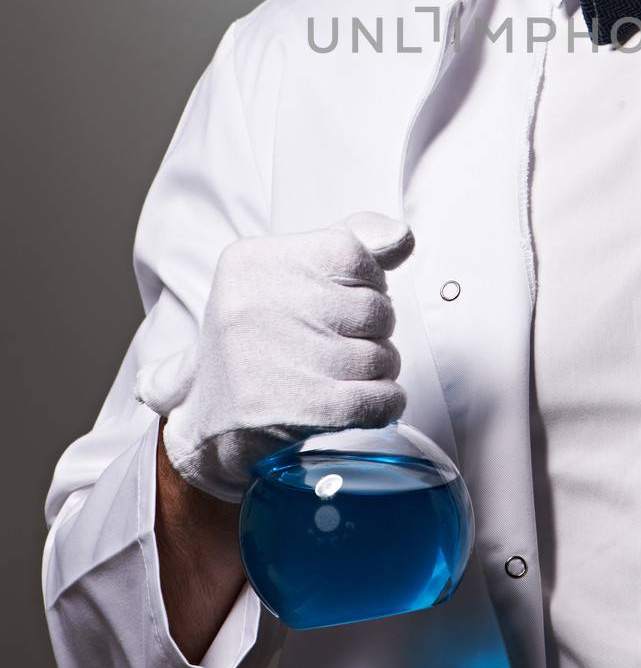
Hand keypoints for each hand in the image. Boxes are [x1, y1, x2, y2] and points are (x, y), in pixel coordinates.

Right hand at [135, 211, 414, 500]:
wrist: (211, 429)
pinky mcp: (295, 410)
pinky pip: (377, 400)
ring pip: (381, 356)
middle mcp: (254, 305)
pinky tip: (367, 405)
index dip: (368, 282)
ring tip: (348, 376)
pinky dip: (385, 405)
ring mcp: (272, 359)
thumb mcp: (284, 276)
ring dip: (379, 371)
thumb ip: (349, 243)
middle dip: (375, 331)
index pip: (352, 252)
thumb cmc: (260, 342)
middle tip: (347, 345)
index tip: (348, 303)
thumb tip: (402, 238)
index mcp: (251, 262)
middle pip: (373, 307)